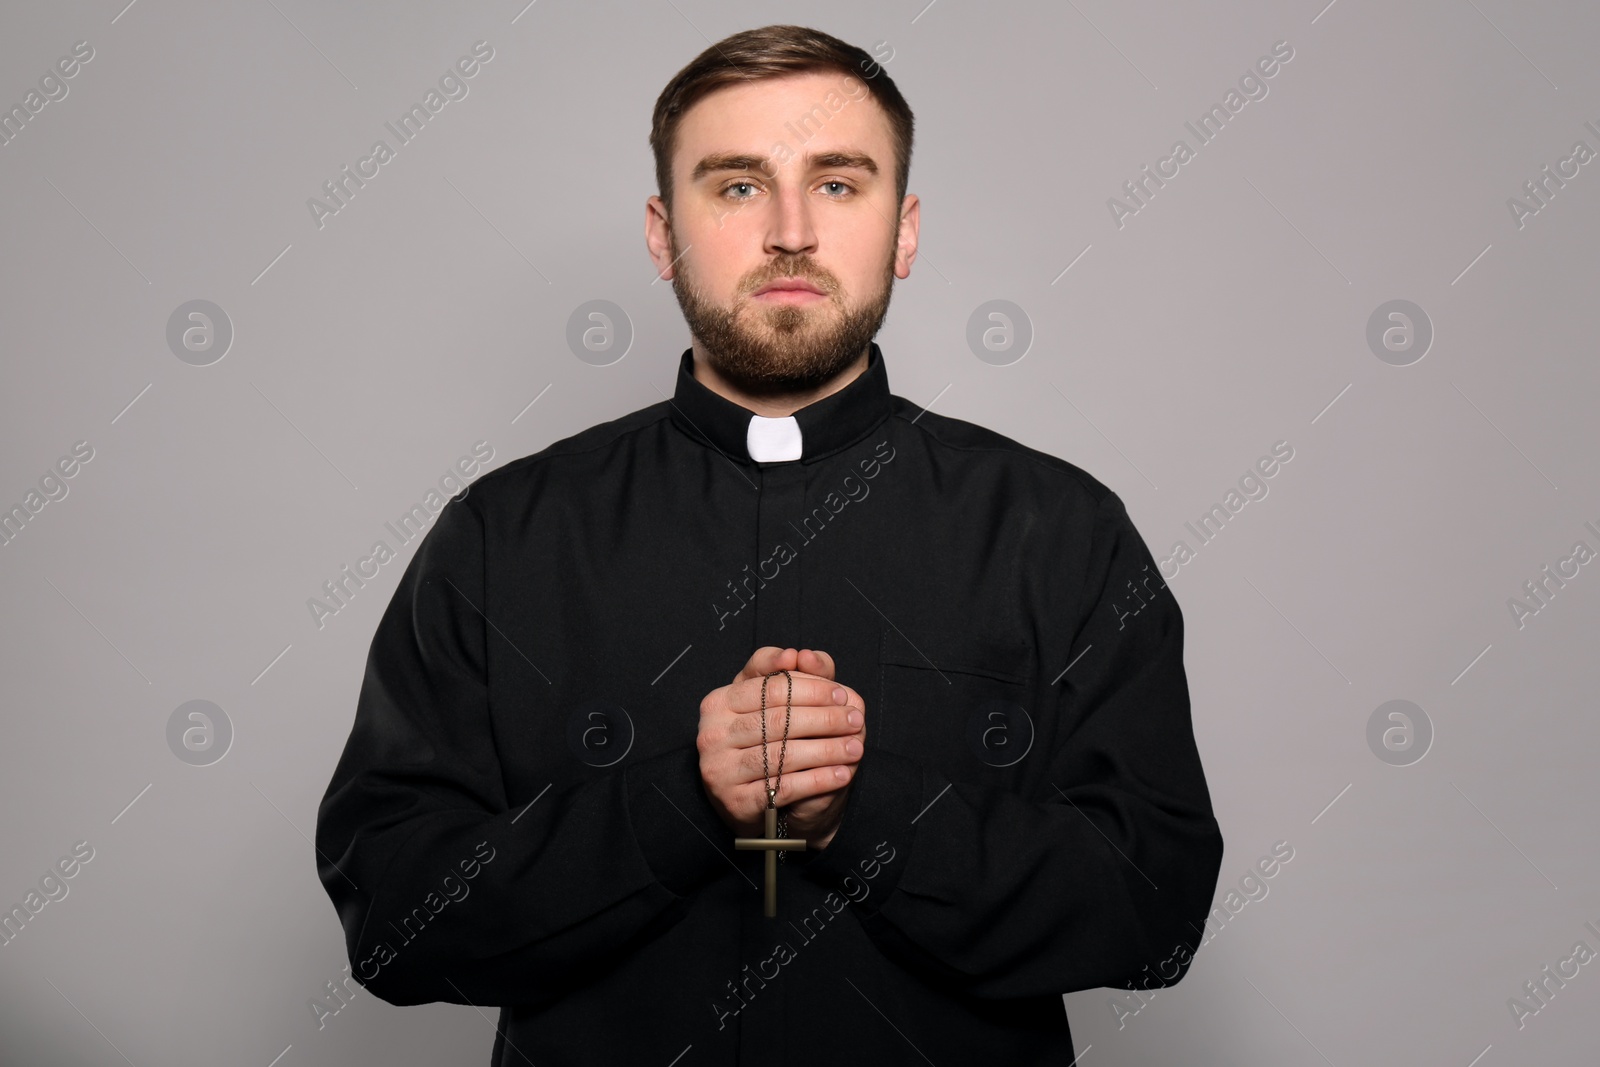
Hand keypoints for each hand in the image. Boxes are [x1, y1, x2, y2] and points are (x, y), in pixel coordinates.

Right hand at [698, 646, 865, 849]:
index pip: (771, 687)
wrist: (757, 802)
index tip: (843, 694)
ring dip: (828, 750)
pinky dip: (819, 780)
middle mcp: (712, 734)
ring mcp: (720, 770)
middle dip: (825, 718)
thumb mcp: (777, 703)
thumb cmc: (769, 741)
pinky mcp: (735, 801)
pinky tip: (841, 773)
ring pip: (783, 754)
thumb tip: (803, 655)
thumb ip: (796, 674)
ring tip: (856, 747)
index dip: (811, 688)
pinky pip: (785, 787)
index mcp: (719, 702)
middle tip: (856, 720)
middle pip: (778, 720)